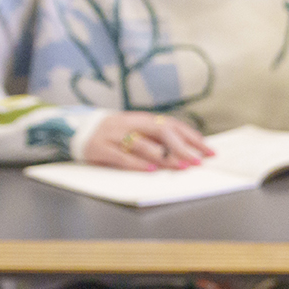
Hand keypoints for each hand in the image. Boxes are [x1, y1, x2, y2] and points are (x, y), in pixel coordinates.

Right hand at [81, 112, 211, 170]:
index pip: (173, 126)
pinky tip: (151, 169)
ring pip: (143, 144)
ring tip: (180, 166)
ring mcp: (115, 135)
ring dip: (163, 156)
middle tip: (197, 161)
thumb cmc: (117, 134)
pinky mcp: (101, 148)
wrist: (78, 129)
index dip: (193, 138)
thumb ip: (160, 137)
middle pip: (161, 132)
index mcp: (143, 119)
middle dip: (182, 147)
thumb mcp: (139, 130)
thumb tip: (191, 150)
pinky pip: (121, 156)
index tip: (210, 151)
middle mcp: (131, 124)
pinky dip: (137, 163)